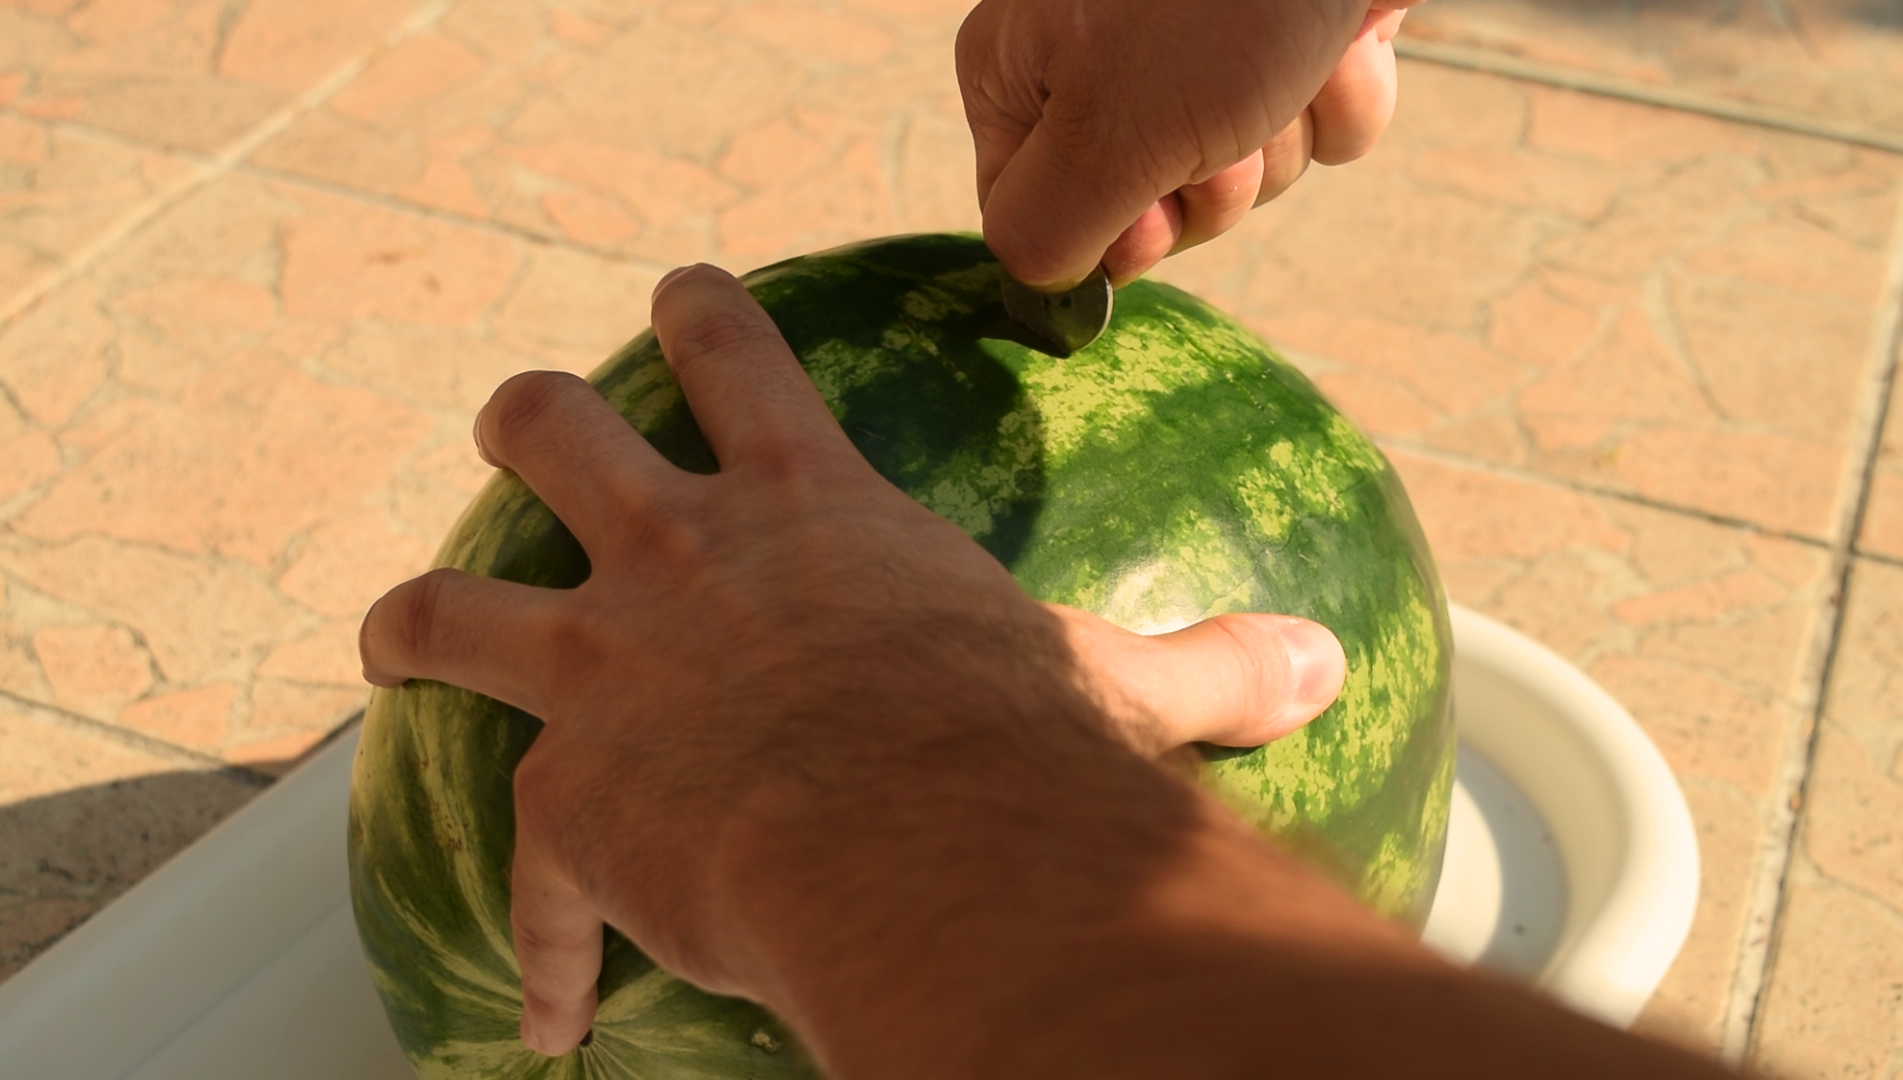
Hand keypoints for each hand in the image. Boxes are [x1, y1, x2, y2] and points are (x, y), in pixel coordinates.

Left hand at [358, 265, 1346, 1055]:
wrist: (910, 830)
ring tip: (396, 641)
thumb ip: (1210, 666)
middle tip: (522, 432)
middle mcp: (680, 559)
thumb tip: (1331, 663)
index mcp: (804, 510)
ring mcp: (603, 668)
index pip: (740, 353)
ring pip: (451, 603)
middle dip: (531, 424)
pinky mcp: (568, 798)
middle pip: (554, 433)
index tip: (679, 297)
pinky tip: (550, 1011)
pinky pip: (522, 879)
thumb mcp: (1115, 686)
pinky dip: (537, 940)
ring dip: (413, 622)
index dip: (703, 313)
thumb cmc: (1010, 743)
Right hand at [958, 0, 1420, 288]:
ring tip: (1286, 63)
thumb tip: (1038, 280)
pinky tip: (1340, 43)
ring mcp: (1202, 48)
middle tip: (1226, 121)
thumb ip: (1048, 228)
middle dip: (1215, 184)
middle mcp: (1101, 60)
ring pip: (1248, 173)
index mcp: (1022, 72)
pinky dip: (1341, 94)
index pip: (1038, 220)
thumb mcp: (1107, 134)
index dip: (1109, 237)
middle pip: (1154, 210)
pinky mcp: (1293, 36)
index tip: (1153, 207)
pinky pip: (1318, 125)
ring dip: (1283, 140)